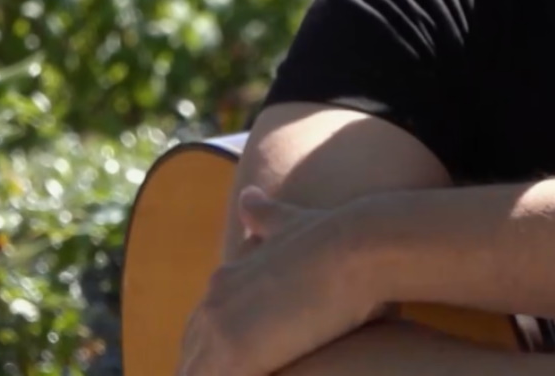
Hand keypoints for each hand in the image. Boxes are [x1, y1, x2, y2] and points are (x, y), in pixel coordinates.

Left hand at [177, 186, 387, 375]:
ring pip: (197, 373)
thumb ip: (266, 216)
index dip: (218, 351)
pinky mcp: (235, 352)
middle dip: (211, 369)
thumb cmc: (339, 235)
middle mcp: (213, 302)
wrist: (362, 244)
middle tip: (255, 369)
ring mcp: (219, 327)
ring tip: (262, 375)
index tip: (247, 357)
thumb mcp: (292, 222)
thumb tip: (247, 196)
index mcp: (224, 280)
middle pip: (193, 357)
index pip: (203, 330)